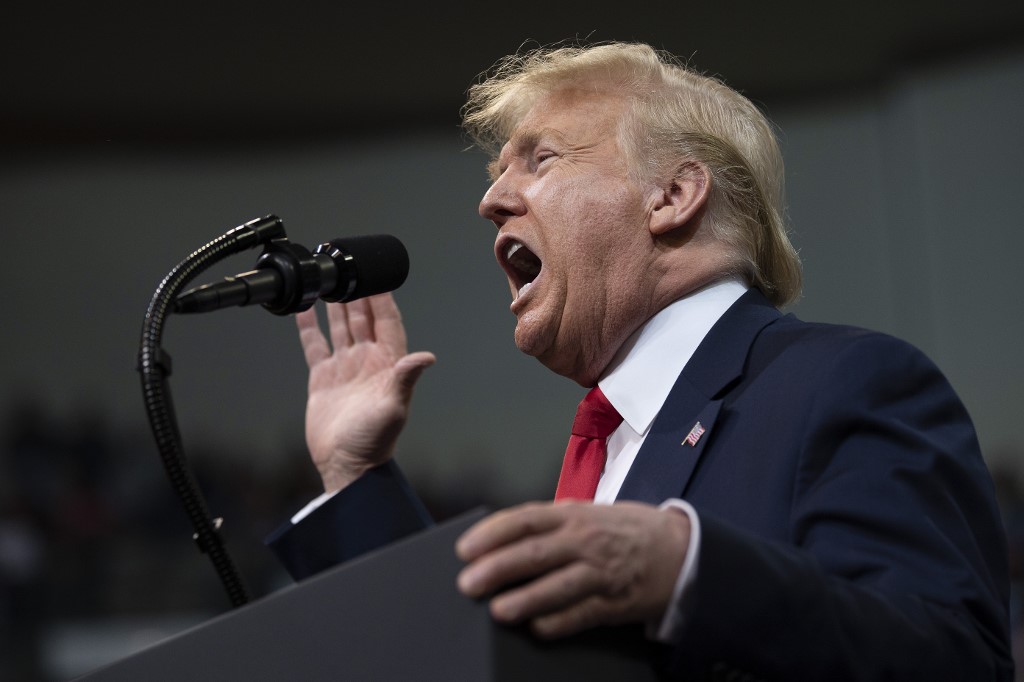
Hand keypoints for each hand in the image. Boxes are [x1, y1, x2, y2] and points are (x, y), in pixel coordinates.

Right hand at [296, 293, 434, 491]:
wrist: (346, 464)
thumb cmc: (375, 440)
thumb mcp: (394, 407)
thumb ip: (406, 378)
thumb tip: (427, 357)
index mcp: (388, 363)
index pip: (388, 322)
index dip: (383, 299)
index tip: (378, 275)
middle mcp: (367, 361)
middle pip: (363, 318)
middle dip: (359, 293)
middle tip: (350, 266)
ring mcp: (345, 367)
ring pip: (340, 327)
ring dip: (336, 304)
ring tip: (330, 278)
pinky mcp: (323, 377)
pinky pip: (316, 345)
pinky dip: (309, 326)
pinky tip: (304, 308)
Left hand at [455, 501, 689, 637]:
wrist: (680, 549)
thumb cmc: (626, 530)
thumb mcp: (589, 513)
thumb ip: (551, 523)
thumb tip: (502, 537)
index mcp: (573, 514)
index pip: (524, 519)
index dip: (491, 533)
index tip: (465, 548)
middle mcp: (584, 540)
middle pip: (534, 552)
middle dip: (497, 568)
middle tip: (468, 583)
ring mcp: (600, 572)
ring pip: (557, 585)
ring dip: (525, 599)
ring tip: (497, 610)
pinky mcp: (615, 602)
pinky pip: (582, 614)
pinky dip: (557, 622)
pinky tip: (536, 627)